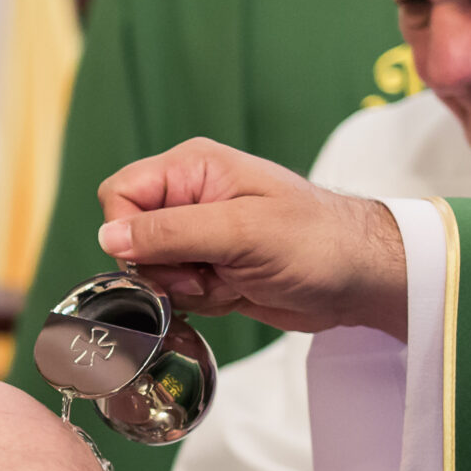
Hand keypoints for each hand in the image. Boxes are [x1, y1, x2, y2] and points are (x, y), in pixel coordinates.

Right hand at [94, 138, 409, 337]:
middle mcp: (189, 198)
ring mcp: (199, 236)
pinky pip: (175, 291)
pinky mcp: (209, 269)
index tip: (166, 258)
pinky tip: (234, 292)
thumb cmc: (317, 241)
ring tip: (229, 281)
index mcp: (192, 169)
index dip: (130, 232)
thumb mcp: (242, 231)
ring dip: (182, 289)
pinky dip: (198, 302)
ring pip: (151, 270)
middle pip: (131, 237)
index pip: (120, 193)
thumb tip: (109, 237)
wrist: (360, 279)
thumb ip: (172, 232)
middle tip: (204, 275)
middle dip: (160, 267)